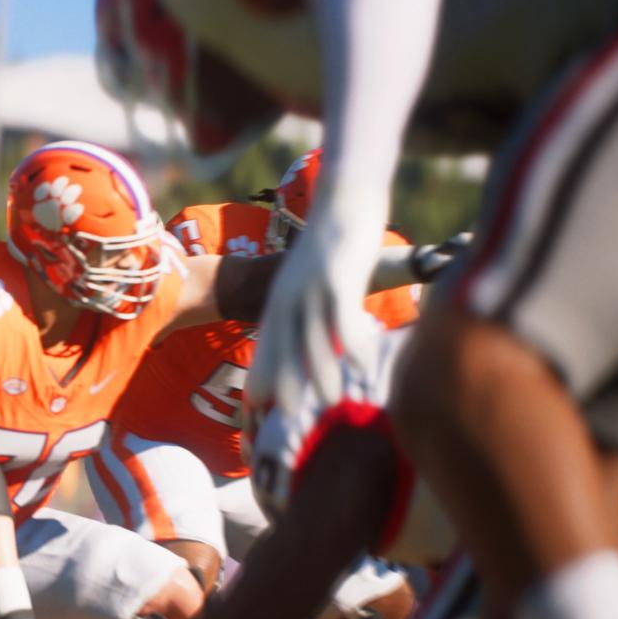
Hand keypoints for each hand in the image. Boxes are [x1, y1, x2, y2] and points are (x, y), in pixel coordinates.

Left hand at [242, 220, 381, 439]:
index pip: (267, 350)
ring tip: (330, 402)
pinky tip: (360, 362)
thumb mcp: (311, 284)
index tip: (257, 417)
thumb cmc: (332, 245)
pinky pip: (342, 312)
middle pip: (284, 349)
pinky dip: (352, 338)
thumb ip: (310, 316)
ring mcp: (313, 287)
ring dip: (321, 371)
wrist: (344, 196)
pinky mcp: (338, 273)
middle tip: (285, 422)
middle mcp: (290, 298)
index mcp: (280, 303)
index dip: (263, 381)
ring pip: (313, 336)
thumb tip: (321, 351)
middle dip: (284, 385)